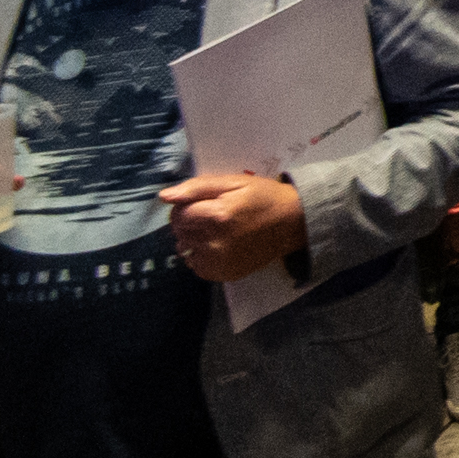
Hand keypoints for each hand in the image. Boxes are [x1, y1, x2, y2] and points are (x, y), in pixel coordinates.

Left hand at [154, 169, 307, 284]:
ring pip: (185, 250)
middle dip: (190, 223)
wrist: (293, 223)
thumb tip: (165, 196)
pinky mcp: (224, 274)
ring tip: (216, 231)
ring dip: (194, 239)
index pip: (178, 214)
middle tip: (211, 216)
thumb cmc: (263, 197)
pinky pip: (196, 265)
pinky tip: (218, 246)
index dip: (187, 207)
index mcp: (217, 215)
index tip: (203, 204)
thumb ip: (197, 188)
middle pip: (180, 233)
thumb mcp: (234, 182)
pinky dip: (202, 255)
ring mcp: (219, 262)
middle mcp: (215, 242)